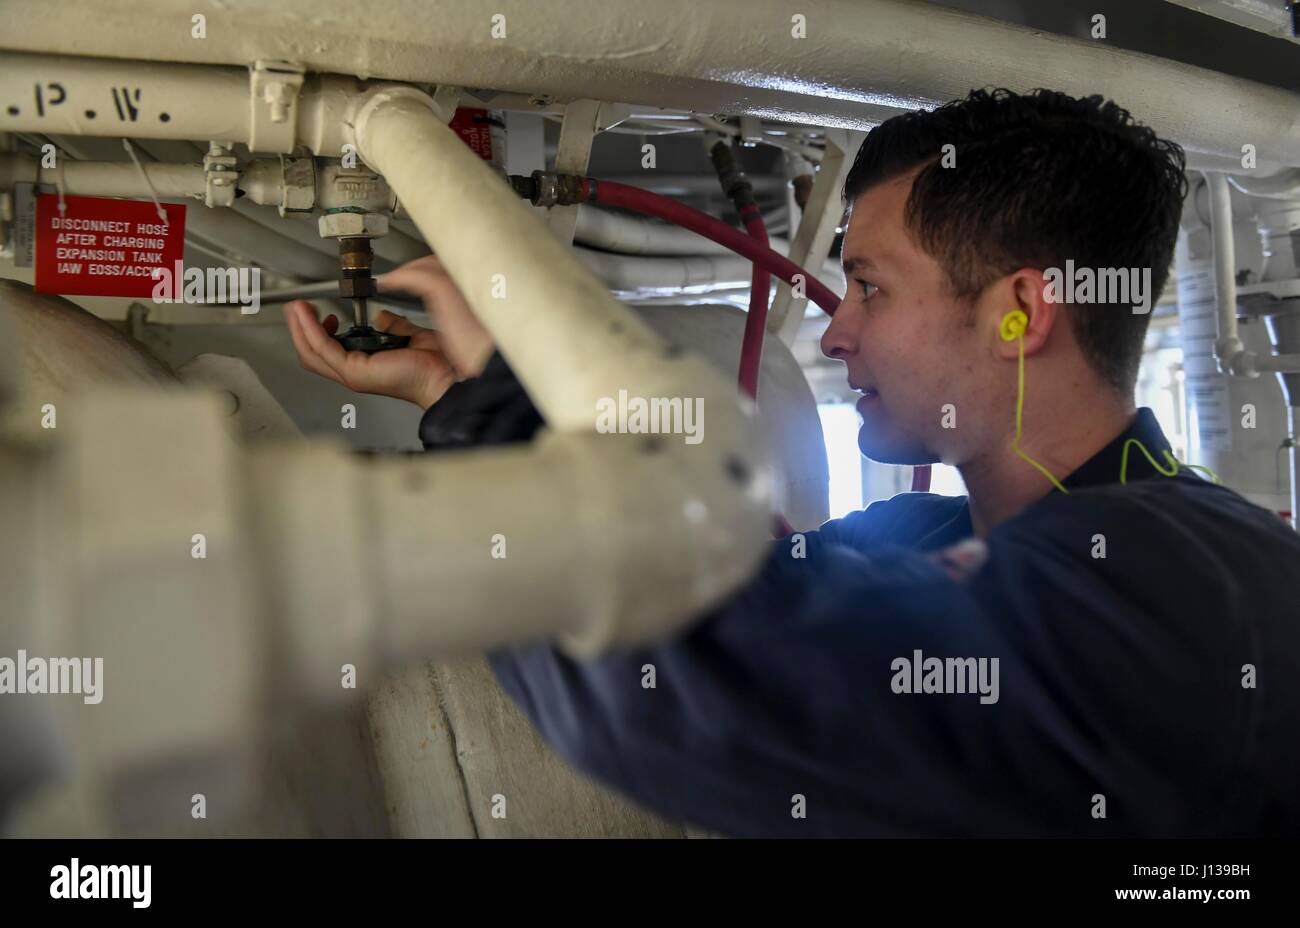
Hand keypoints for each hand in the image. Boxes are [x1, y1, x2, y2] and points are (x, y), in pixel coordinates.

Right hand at [283, 256, 494, 408]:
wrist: (451, 373)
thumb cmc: (438, 361)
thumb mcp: (409, 333)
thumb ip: (393, 325)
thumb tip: (382, 316)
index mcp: (369, 363)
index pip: (331, 349)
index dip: (319, 329)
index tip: (318, 310)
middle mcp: (358, 370)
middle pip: (313, 353)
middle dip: (300, 327)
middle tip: (297, 307)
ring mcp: (355, 373)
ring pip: (312, 352)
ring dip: (300, 327)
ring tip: (297, 308)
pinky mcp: (356, 372)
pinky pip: (324, 350)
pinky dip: (311, 330)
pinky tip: (308, 314)